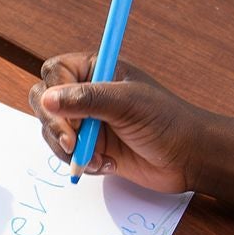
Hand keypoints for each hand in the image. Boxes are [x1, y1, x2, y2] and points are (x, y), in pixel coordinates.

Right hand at [31, 54, 200, 191]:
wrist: (188, 158)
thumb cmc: (166, 121)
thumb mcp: (127, 104)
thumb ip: (86, 99)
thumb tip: (47, 99)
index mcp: (96, 70)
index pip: (54, 73)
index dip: (53, 94)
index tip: (66, 118)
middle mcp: (87, 93)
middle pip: (45, 103)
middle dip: (55, 126)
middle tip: (73, 144)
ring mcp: (88, 122)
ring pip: (52, 133)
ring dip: (68, 150)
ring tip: (97, 158)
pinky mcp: (91, 147)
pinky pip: (67, 155)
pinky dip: (82, 163)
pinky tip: (107, 165)